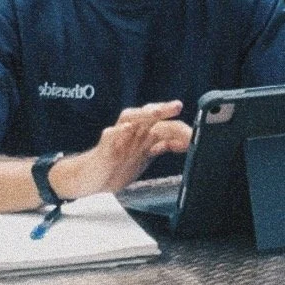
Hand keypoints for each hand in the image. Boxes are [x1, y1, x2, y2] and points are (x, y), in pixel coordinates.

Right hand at [54, 101, 192, 198]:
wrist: (90, 178)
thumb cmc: (116, 165)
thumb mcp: (144, 157)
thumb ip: (161, 146)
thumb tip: (184, 141)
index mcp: (142, 135)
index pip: (162, 125)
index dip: (178, 129)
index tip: (194, 134)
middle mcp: (131, 132)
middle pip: (148, 115)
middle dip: (163, 110)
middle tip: (177, 106)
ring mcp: (117, 138)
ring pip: (129, 118)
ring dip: (143, 114)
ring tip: (155, 111)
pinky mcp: (104, 147)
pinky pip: (110, 136)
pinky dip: (118, 131)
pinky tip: (126, 128)